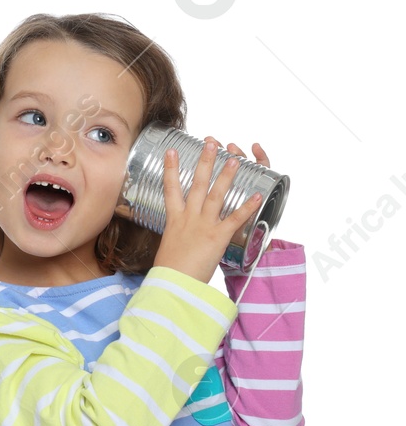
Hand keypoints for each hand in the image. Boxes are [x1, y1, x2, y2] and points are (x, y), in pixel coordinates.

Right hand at [152, 136, 264, 285]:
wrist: (172, 282)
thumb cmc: (168, 271)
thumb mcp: (168, 248)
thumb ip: (177, 238)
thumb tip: (180, 241)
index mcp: (175, 220)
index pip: (171, 189)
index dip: (171, 169)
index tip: (173, 152)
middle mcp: (189, 218)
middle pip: (198, 185)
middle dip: (205, 163)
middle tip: (210, 143)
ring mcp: (203, 226)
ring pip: (216, 196)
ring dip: (226, 176)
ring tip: (234, 159)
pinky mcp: (217, 237)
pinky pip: (235, 219)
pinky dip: (247, 207)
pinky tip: (257, 195)